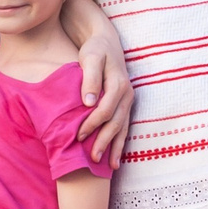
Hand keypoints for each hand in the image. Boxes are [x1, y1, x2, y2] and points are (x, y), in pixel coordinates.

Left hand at [74, 30, 133, 166]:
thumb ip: (90, 79)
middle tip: (92, 159)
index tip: (79, 135)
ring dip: (116, 147)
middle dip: (104, 142)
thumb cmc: (95, 49)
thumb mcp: (90, 57)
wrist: (106, 42)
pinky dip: (121, 142)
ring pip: (123, 128)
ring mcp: (128, 100)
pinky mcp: (125, 104)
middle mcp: (127, 94)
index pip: (105, 110)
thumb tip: (89, 102)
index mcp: (118, 84)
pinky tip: (116, 158)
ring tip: (110, 166)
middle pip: (116, 123)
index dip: (92, 124)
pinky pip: (125, 126)